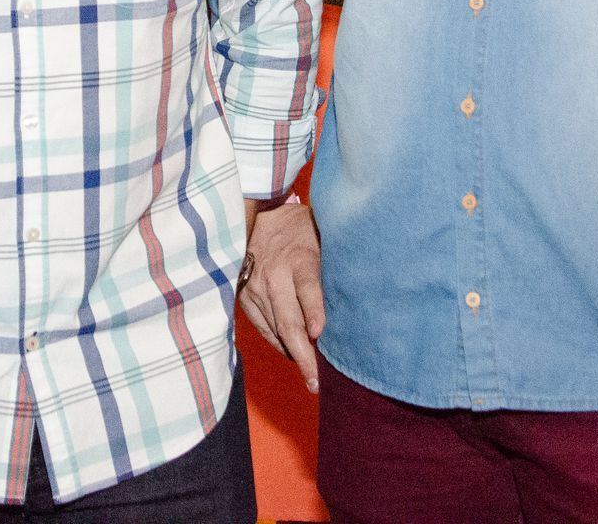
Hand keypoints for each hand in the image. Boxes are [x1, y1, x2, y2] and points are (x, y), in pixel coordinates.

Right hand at [238, 198, 324, 392]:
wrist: (263, 216)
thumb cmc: (303, 231)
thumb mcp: (322, 241)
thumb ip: (331, 271)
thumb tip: (353, 307)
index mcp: (298, 257)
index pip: (308, 288)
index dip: (314, 311)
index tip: (320, 334)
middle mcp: (274, 275)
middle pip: (288, 320)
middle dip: (304, 354)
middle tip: (317, 382)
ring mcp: (256, 287)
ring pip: (275, 329)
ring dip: (293, 355)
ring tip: (312, 379)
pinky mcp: (244, 296)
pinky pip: (263, 327)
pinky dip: (278, 343)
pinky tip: (293, 356)